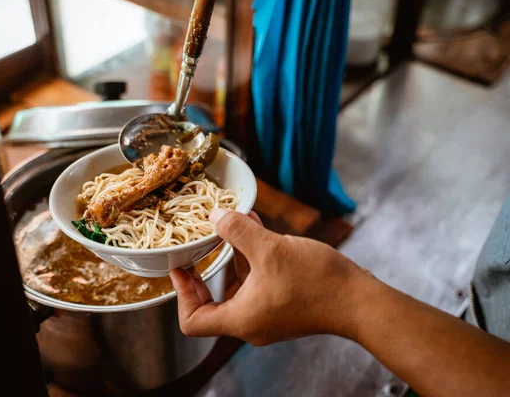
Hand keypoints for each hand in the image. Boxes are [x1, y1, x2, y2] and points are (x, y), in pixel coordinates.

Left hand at [169, 209, 372, 345]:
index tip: (180, 268)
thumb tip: (215, 216)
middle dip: (203, 273)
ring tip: (227, 228)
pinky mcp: (285, 306)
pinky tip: (257, 229)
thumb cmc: (316, 281)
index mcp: (240, 319)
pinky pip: (258, 285)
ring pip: (238, 289)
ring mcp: (269, 316)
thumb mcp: (270, 248)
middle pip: (212, 304)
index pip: (193, 321)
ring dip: (231, 259)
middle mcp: (251, 323)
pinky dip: (252, 261)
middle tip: (195, 250)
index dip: (181, 294)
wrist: (360, 301)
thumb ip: (238, 230)